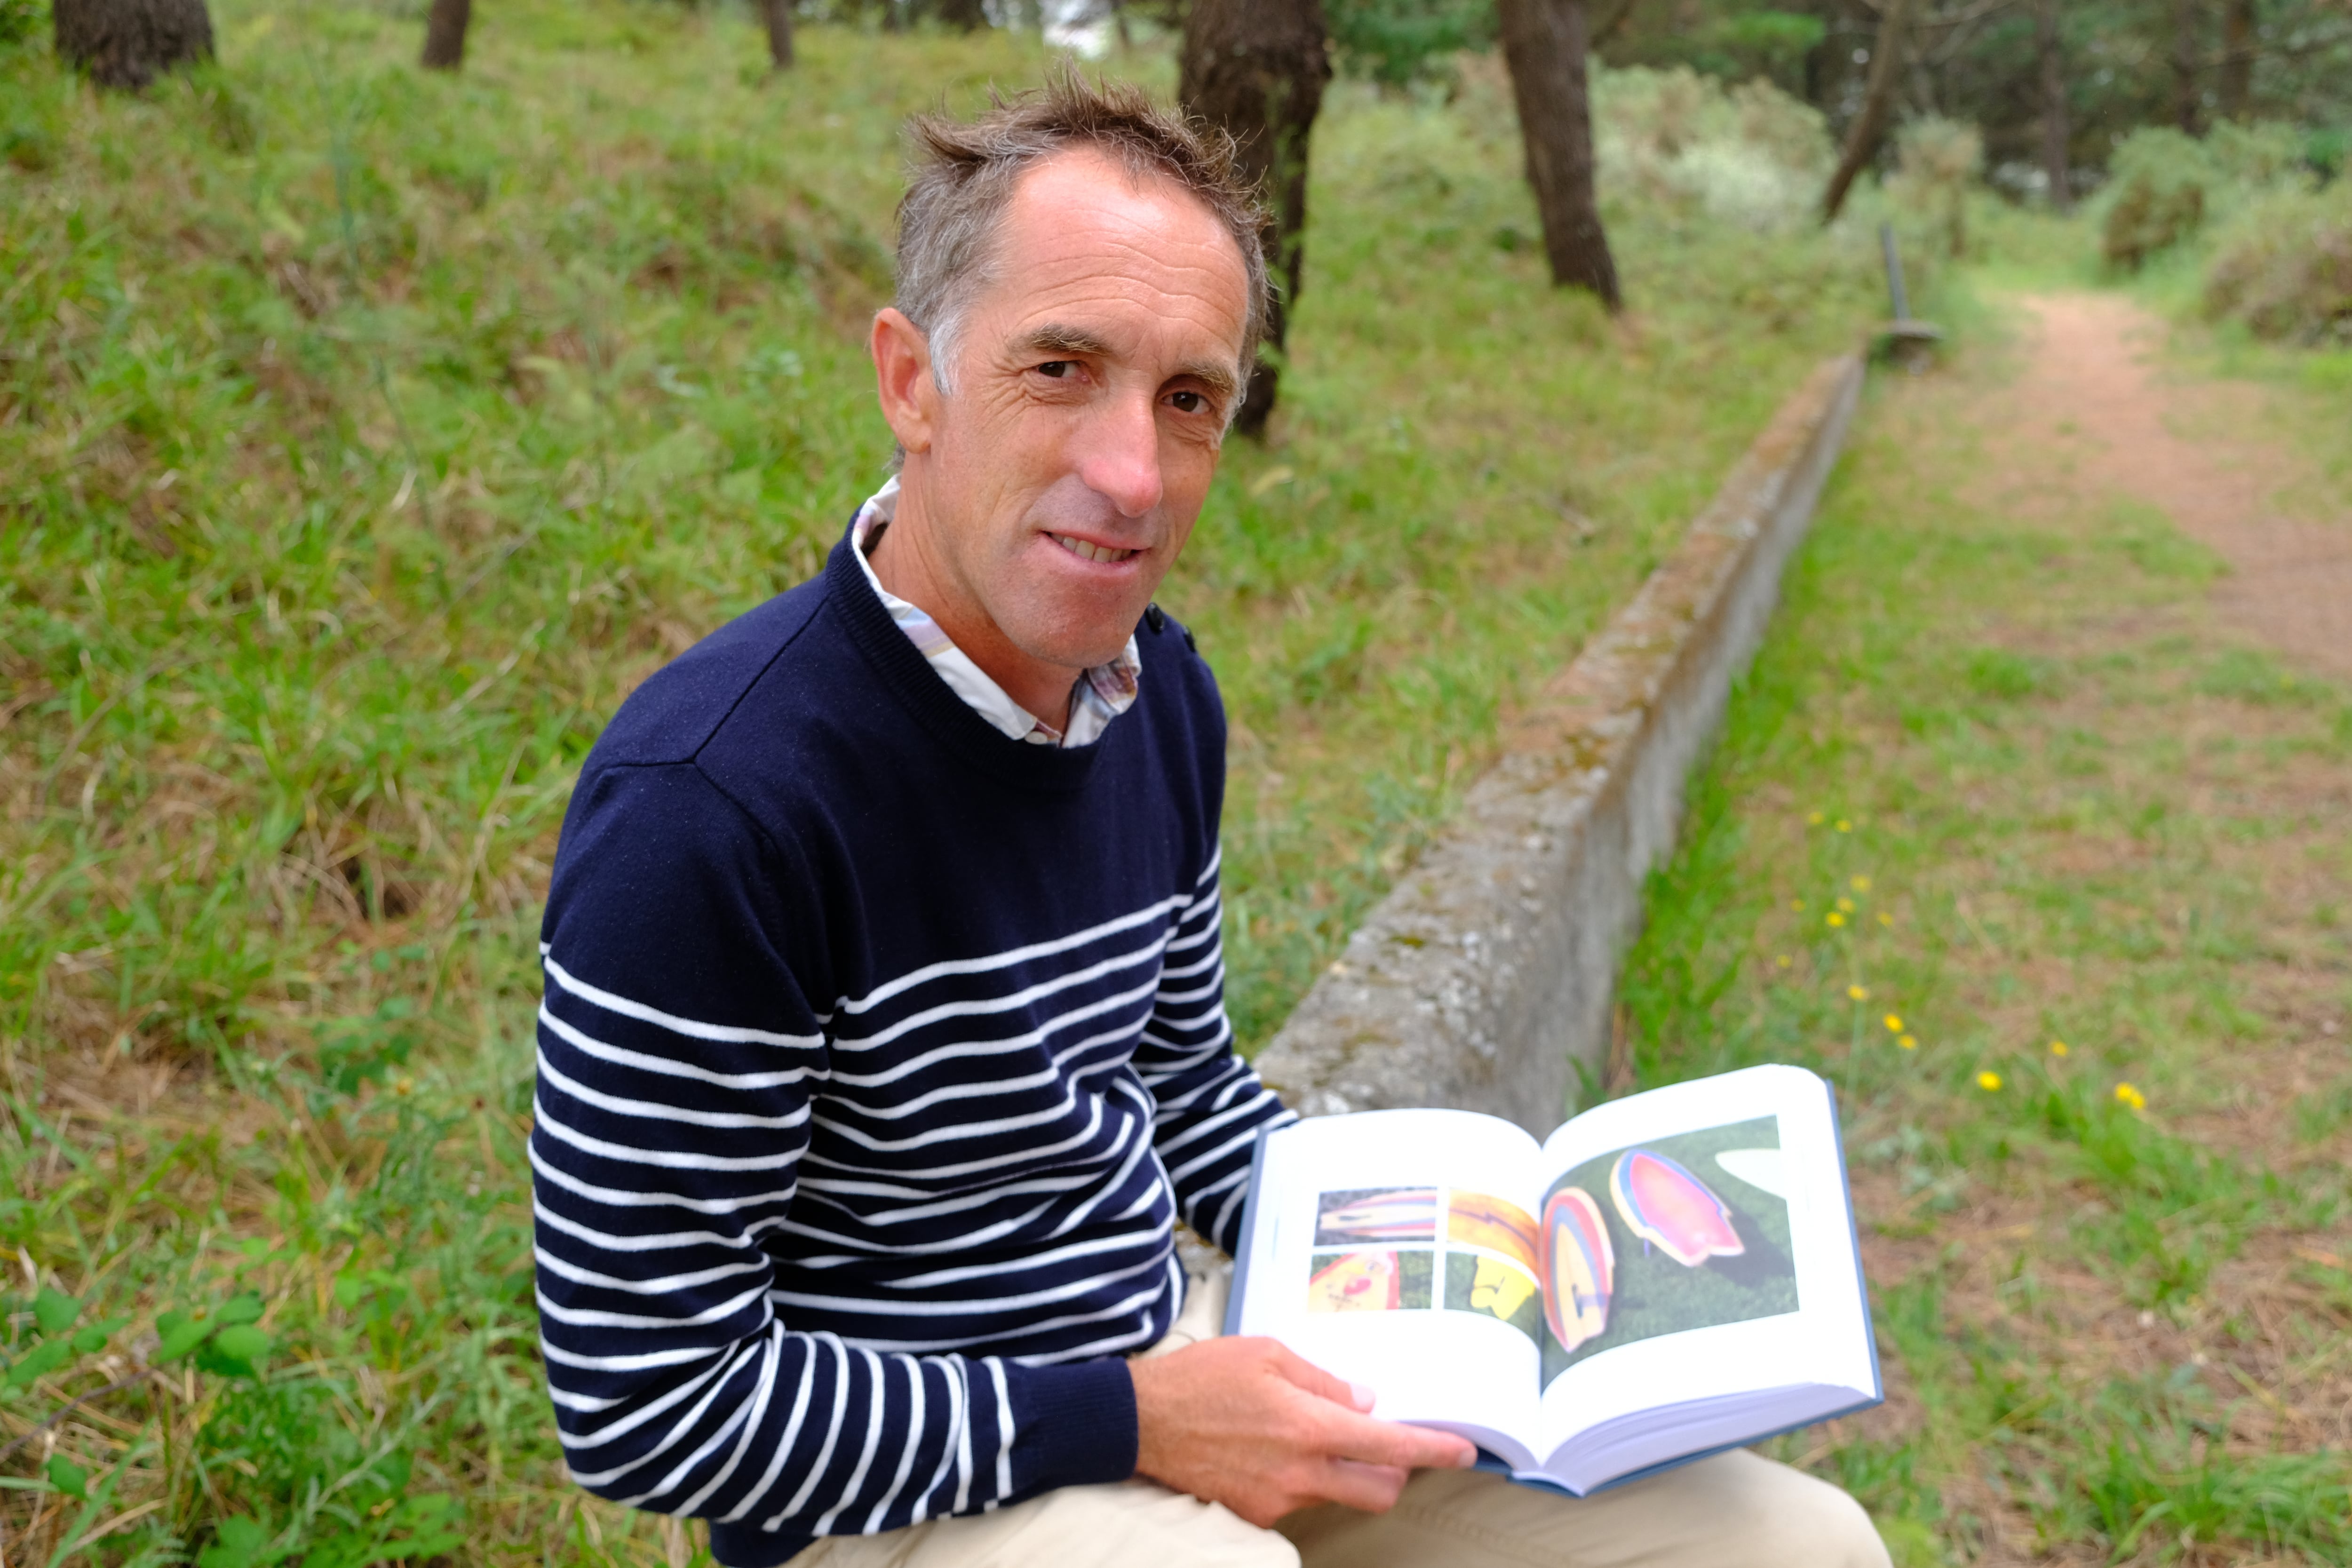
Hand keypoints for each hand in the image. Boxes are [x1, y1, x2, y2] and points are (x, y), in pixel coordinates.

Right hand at [1127, 1336, 1476, 1526]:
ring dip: (1343, 1471)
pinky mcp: (1254, 1515)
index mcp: (1309, 1427)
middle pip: (1378, 1491)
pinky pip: (1299, 1500)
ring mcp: (1278, 1500)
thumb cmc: (1201, 1378)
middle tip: (1387, 1445)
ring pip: (1337, 1494)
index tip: (1463, 1450)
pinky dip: (1303, 1478)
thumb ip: (1323, 1381)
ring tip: (1309, 1433)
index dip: (1434, 1450)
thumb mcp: (1266, 1354)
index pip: (1391, 1448)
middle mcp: (1301, 1473)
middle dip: (1396, 1473)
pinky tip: (1274, 1450)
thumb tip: (1365, 1401)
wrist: (1140, 1422)